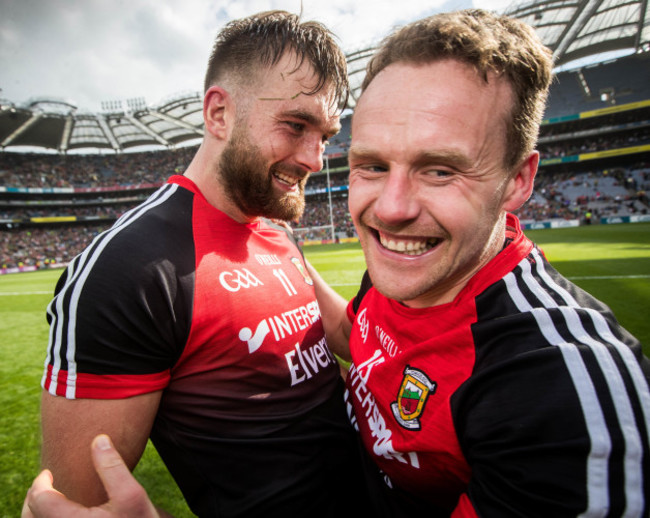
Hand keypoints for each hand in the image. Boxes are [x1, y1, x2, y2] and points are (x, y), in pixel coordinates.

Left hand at [22, 434, 161, 517]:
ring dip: (38, 512)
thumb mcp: (132, 494)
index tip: (48, 472)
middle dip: (34, 498)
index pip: (40, 500)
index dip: (40, 482)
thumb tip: (99, 439)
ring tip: (50, 498)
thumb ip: (112, 467)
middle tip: (44, 483)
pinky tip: (63, 512)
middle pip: (31, 517)